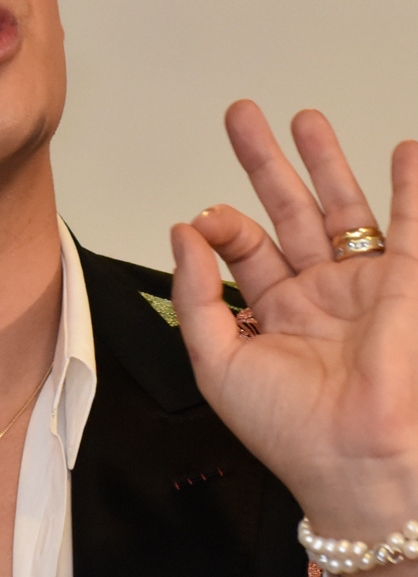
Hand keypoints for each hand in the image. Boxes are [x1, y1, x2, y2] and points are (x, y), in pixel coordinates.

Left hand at [171, 101, 417, 576]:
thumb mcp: (215, 360)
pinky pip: (411, 228)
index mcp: (270, 311)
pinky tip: (405, 151)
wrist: (352, 462)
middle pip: (287, 210)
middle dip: (265, 162)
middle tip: (242, 115)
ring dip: (324, 161)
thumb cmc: (286, 429)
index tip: (205, 221)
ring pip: (340, 209)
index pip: (241, 246)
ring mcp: (361, 286)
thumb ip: (194, 292)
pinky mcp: (403, 287)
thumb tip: (181, 230)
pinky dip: (410, 188)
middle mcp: (315, 293)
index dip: (219, 224)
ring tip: (304, 118)